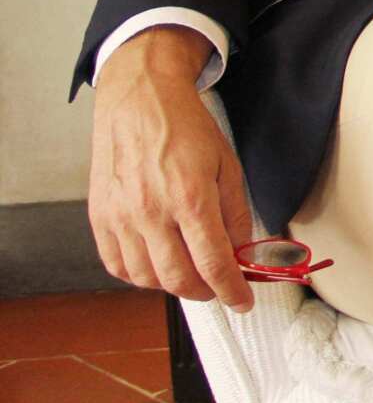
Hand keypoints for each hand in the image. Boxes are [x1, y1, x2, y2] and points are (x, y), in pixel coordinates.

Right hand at [89, 27, 253, 309]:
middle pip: (178, 279)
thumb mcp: (227, 164)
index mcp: (190, 197)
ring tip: (190, 271)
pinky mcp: (99, 217)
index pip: (214, 263)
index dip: (232, 290)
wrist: (140, 100)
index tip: (243, 301)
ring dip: (172, 285)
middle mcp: (150, 212)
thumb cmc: (185, 127)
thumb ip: (235, 213)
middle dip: (205, 292)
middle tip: (219, 287)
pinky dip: (139, 275)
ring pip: (146, 278)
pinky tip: (157, 263)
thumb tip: (241, 252)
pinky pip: (117, 265)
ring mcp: (120, 217)